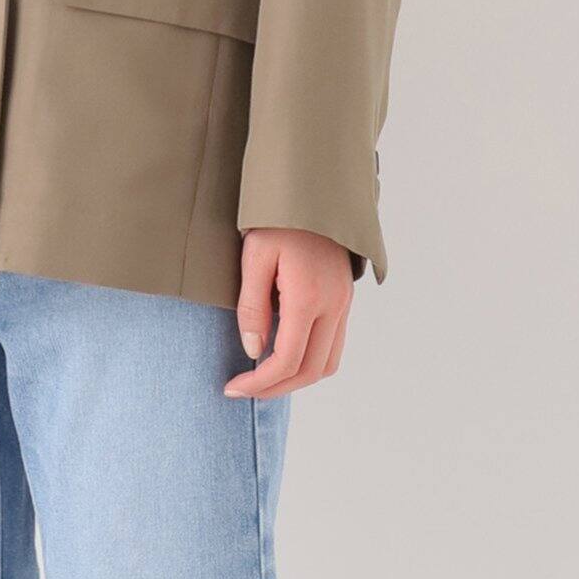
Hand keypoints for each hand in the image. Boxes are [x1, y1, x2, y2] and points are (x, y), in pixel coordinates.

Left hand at [224, 228, 352, 398]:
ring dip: (297, 377)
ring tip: (264, 377)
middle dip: (277, 387)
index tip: (233, 387)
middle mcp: (334, 306)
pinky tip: (284, 353)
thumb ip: (252, 306)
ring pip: (328, 362)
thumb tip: (254, 350)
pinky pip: (334, 344)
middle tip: (244, 389)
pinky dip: (311, 359)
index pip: (287, 360)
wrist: (313, 190)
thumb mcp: (254, 256)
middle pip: (311, 371)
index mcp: (309, 298)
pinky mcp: (345, 299)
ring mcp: (344, 303)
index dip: (260, 382)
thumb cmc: (277, 218)